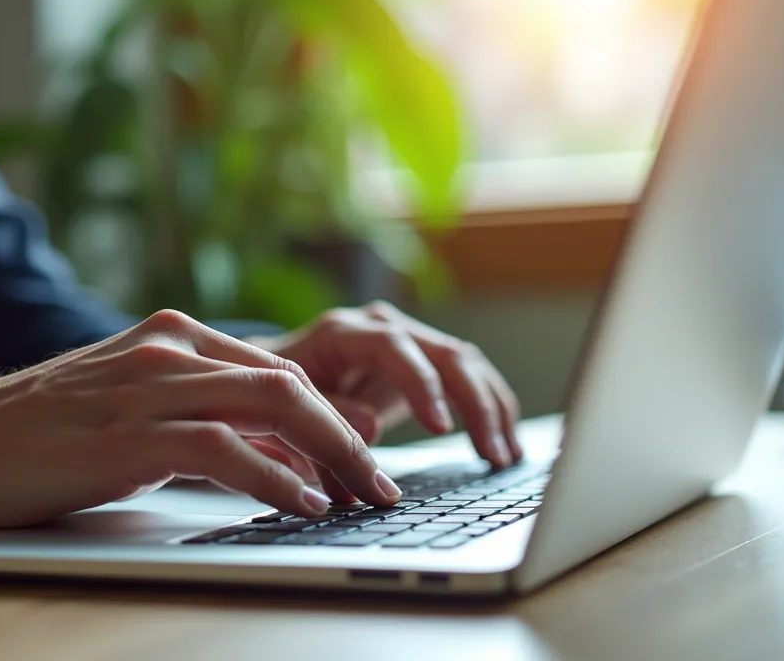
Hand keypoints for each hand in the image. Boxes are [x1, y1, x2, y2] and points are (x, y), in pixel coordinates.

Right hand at [0, 310, 400, 542]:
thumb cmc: (45, 434)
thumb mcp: (139, 417)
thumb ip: (209, 425)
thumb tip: (288, 457)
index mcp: (176, 339)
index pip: (281, 370)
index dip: (335, 414)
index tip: (369, 455)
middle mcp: (172, 350)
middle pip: (293, 382)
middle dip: (350, 434)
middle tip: (385, 480)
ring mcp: (151, 386)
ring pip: (274, 405)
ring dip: (333, 454)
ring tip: (366, 494)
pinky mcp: (129, 432)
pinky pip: (225, 448)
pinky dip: (276, 476)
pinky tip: (304, 501)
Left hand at [250, 301, 521, 473]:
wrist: (277, 378)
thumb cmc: (279, 393)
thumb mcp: (288, 404)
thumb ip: (325, 414)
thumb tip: (370, 427)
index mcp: (344, 333)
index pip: (393, 347)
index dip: (420, 385)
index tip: (442, 427)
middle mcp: (383, 327)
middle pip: (444, 353)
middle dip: (475, 404)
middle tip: (491, 454)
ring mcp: (409, 340)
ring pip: (466, 363)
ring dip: (493, 409)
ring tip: (506, 456)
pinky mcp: (424, 361)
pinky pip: (469, 377)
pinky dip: (490, 409)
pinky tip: (505, 444)